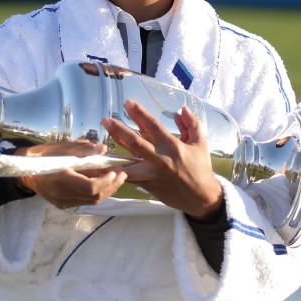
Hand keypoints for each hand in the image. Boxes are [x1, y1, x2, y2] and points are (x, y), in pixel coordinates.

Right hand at [15, 140, 127, 207]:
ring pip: (91, 201)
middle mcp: (62, 194)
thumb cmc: (44, 155)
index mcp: (61, 178)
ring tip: (116, 179)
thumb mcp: (62, 147)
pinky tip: (103, 183)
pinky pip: (85, 201)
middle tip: (122, 175)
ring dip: (107, 191)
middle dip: (111, 186)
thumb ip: (83, 149)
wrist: (24, 171)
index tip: (116, 171)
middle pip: (94, 197)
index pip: (90, 187)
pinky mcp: (63, 205)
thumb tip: (102, 149)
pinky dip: (97, 194)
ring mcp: (62, 201)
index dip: (107, 181)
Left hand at [101, 100, 223, 221]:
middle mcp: (159, 159)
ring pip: (128, 162)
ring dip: (112, 154)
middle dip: (119, 130)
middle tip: (105, 120)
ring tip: (99, 147)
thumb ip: (191, 124)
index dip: (140, 113)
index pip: (153, 126)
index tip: (127, 102)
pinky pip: (128, 178)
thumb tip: (181, 109)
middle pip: (135, 143)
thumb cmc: (201, 168)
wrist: (201, 197)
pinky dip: (115, 173)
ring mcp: (151, 174)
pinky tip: (102, 169)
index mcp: (172, 146)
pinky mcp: (147, 186)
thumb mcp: (201, 143)